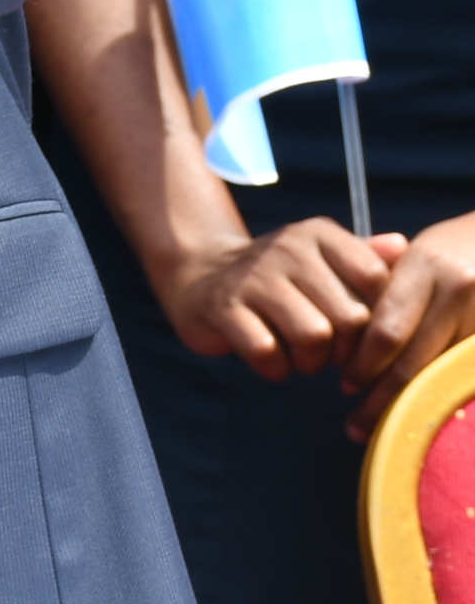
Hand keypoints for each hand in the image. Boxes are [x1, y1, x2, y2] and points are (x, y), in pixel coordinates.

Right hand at [154, 214, 400, 377]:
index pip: (376, 279)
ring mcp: (251, 278)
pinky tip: (271, 360)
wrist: (199, 276)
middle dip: (346, 348)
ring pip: (314, 337)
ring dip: (312, 361)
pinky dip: (276, 369)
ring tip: (300, 357)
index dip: (376, 316)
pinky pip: (268, 353)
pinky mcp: (223, 308)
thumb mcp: (319, 258)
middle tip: (328, 352)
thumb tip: (403, 247)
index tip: (357, 330)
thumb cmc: (277, 276)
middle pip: (350, 317)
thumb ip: (364, 256)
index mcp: (316, 234)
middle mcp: (285, 248)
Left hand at [343, 208, 474, 434]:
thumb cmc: (447, 254)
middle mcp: (458, 288)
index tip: (345, 386)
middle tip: (357, 422)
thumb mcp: (414, 260)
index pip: (387, 329)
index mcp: (425, 265)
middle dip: (382, 393)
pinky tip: (426, 412)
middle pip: (413, 357)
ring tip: (384, 425)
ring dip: (411, 401)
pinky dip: (443, 394)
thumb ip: (382, 292)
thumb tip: (343, 343)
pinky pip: (464, 373)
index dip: (364, 364)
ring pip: (440, 371)